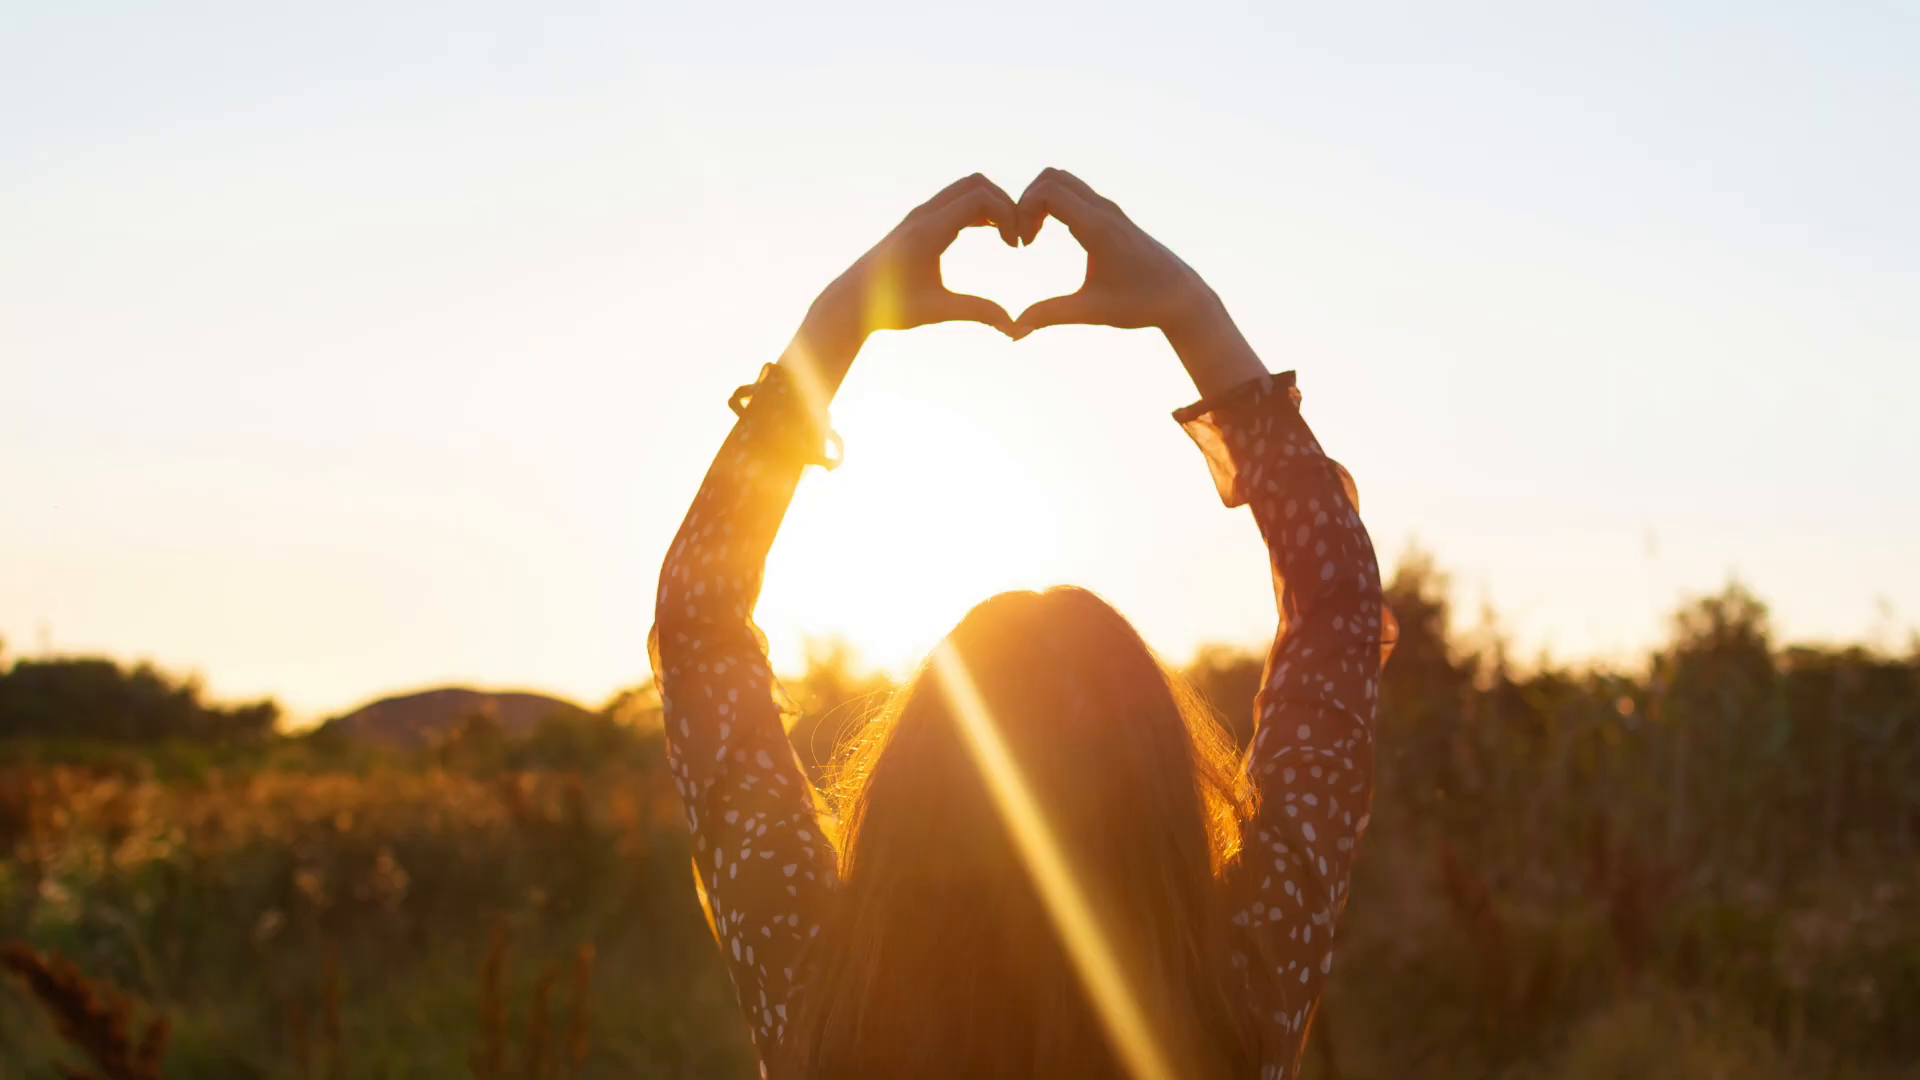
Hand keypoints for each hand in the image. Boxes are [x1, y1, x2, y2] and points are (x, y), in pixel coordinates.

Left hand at [797, 174, 1020, 362]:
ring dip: (992, 204)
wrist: (852, 300)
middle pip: (975, 184)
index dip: (1007, 215)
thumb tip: (1014, 328)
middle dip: (1005, 203)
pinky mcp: (919, 220)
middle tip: (1017, 236)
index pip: (979, 199)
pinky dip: (978, 208)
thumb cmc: (891, 307)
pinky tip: (991, 233)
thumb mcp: (937, 311)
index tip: (1016, 246)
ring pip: (966, 188)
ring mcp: (920, 215)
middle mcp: (923, 215)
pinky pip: (955, 200)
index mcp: (928, 232)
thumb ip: (977, 312)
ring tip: (1008, 235)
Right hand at [1008, 168, 1217, 340]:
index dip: (1023, 211)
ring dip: (1039, 200)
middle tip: (1024, 237)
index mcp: (1098, 228)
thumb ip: (1050, 315)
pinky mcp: (1111, 215)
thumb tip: (1014, 333)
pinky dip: (1053, 204)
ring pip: (1063, 180)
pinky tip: (1050, 234)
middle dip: (1026, 201)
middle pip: (1051, 177)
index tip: (1022, 245)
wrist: (1180, 296)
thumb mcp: (1092, 311)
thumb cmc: (1140, 304)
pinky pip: (1074, 192)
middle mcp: (1104, 211)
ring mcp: (1109, 209)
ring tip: (1033, 236)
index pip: (1048, 192)